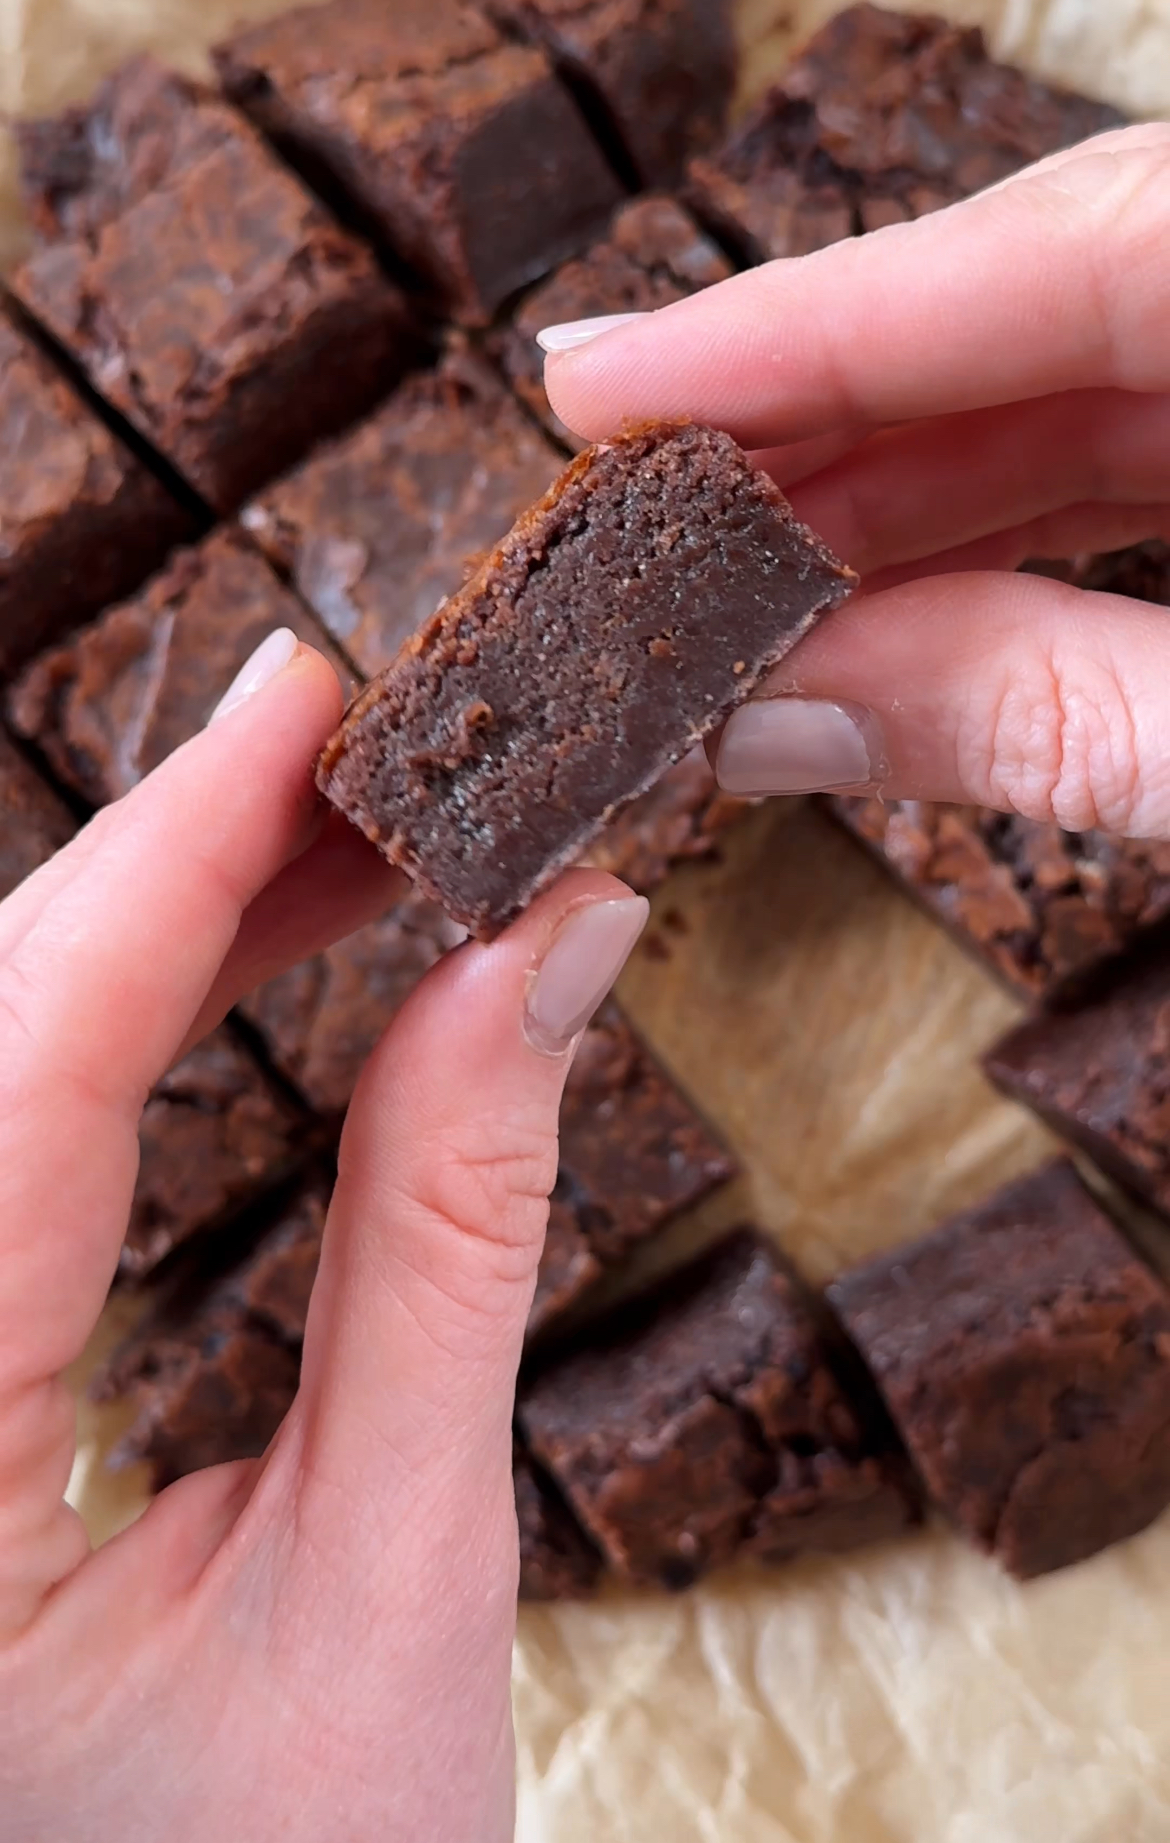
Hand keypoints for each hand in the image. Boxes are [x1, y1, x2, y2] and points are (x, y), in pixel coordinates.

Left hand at [0, 638, 646, 1842]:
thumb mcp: (393, 1586)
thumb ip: (450, 1244)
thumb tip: (545, 953)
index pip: (17, 1081)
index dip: (167, 861)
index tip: (299, 702)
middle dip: (169, 870)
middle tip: (358, 750)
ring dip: (155, 936)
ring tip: (347, 842)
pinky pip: (11, 1154)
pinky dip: (126, 1034)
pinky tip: (251, 963)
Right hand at [545, 122, 1169, 836]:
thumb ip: (1054, 714)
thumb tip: (785, 716)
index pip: (1022, 253)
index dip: (789, 325)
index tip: (592, 384)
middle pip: (1024, 291)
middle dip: (818, 404)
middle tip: (630, 492)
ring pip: (1077, 373)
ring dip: (898, 482)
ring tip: (728, 578)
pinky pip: (1146, 446)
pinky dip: (1015, 522)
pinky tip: (886, 598)